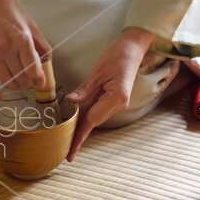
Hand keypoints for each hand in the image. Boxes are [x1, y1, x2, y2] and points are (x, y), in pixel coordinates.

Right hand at [0, 0, 49, 92]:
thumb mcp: (31, 24)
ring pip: (6, 82)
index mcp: (21, 39)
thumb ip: (41, 45)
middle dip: (29, 83)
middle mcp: (5, 48)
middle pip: (21, 78)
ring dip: (15, 86)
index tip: (41, 82)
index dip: (40, 80)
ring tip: (20, 81)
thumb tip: (46, 63)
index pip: (33, 70)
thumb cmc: (8, 9)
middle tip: (31, 79)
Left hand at [65, 28, 153, 160]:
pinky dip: (85, 117)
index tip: (71, 152)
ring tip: (67, 141)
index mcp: (116, 98)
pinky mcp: (114, 99)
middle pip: (92, 123)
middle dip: (78, 136)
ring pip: (94, 118)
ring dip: (81, 127)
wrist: (134, 46)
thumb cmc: (118, 54)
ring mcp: (118, 102)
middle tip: (65, 153)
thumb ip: (84, 90)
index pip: (92, 121)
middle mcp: (119, 104)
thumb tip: (70, 103)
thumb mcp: (97, 72)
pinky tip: (75, 124)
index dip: (79, 137)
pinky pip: (97, 111)